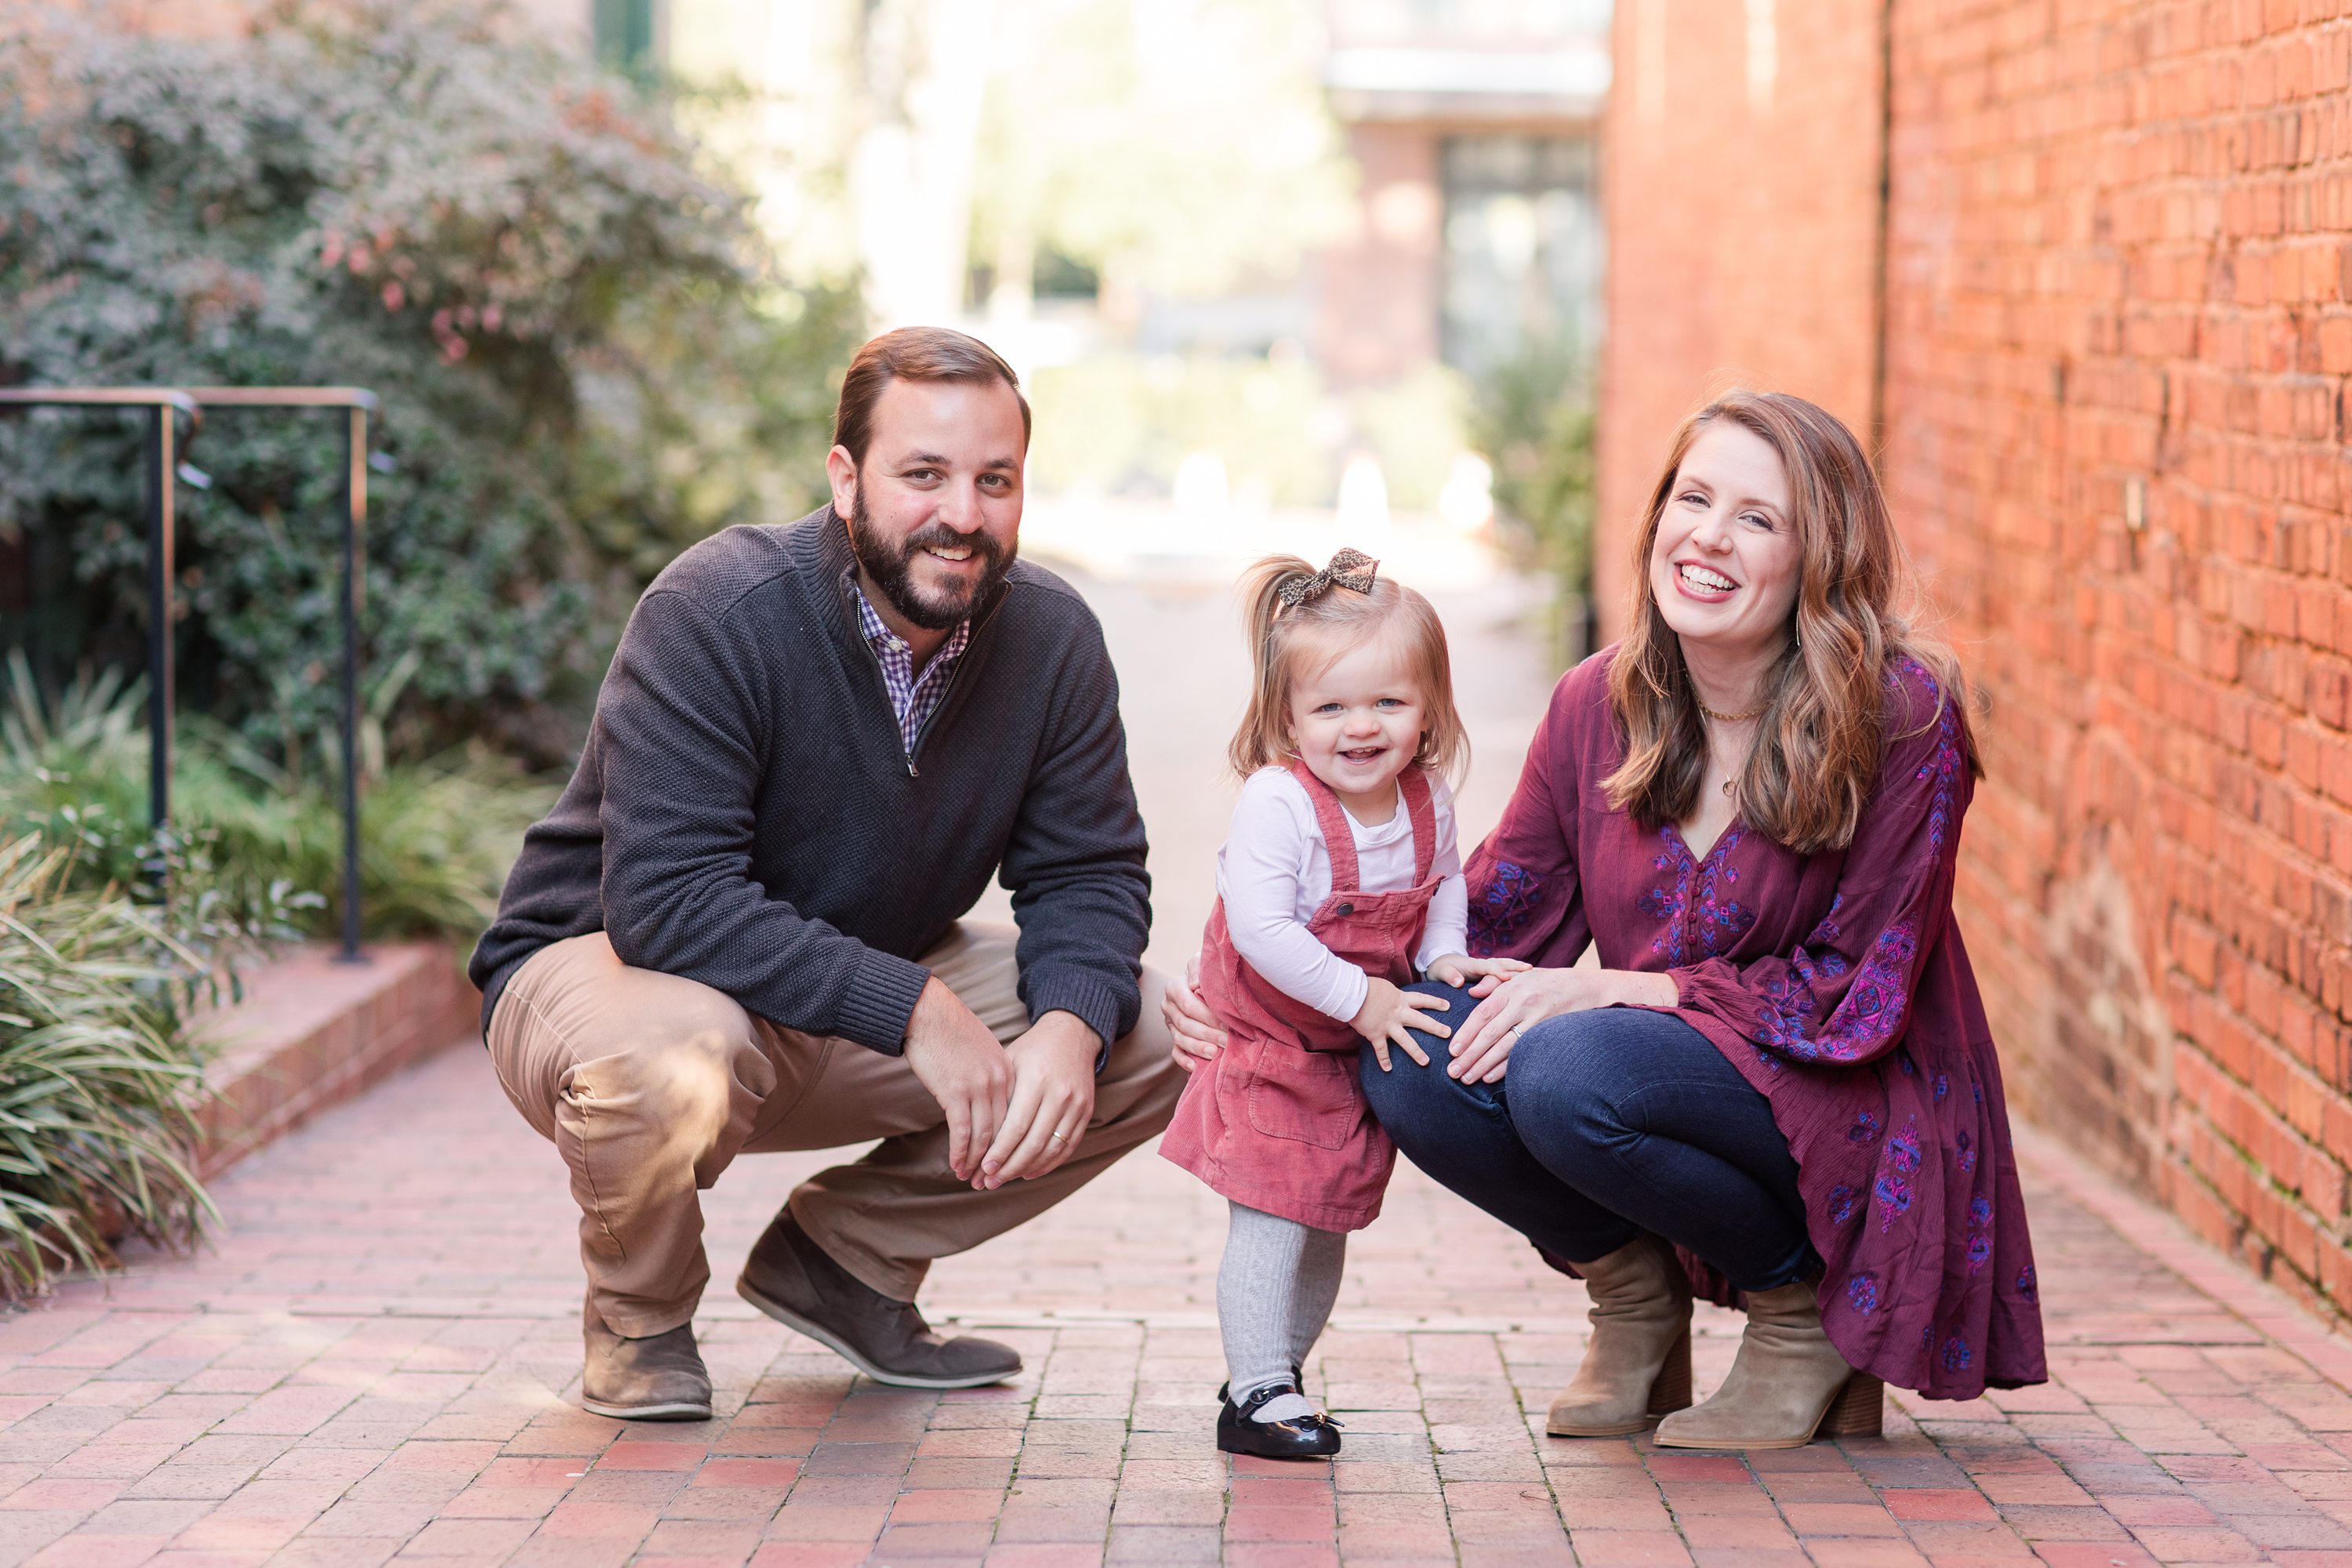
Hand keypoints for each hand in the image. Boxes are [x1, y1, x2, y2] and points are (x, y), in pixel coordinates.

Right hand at [902, 976, 1011, 1181]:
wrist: (927, 1011)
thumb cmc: (948, 1030)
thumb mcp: (980, 1052)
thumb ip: (990, 1075)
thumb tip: (987, 1101)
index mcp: (1009, 1071)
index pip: (1014, 1117)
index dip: (1008, 1144)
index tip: (1002, 1162)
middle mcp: (999, 1081)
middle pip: (1003, 1131)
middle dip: (995, 1160)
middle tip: (988, 1181)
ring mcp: (979, 1087)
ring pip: (984, 1136)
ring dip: (976, 1162)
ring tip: (970, 1179)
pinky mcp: (956, 1091)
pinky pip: (962, 1131)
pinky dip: (960, 1152)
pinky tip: (955, 1165)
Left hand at [979, 1011, 1099, 1188]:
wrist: (1072, 1034)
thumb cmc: (1033, 1049)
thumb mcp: (1010, 1062)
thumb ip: (999, 1095)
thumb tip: (975, 1134)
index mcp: (1036, 1080)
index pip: (1017, 1126)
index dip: (1000, 1151)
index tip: (984, 1167)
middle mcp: (1059, 1094)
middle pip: (1033, 1143)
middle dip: (1009, 1167)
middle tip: (989, 1182)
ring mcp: (1076, 1104)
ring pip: (1051, 1149)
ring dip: (1026, 1169)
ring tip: (1004, 1180)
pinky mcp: (1086, 1112)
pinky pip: (1068, 1146)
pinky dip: (1048, 1163)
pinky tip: (1029, 1172)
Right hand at [1163, 951, 1227, 1073]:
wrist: (1206, 982)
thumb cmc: (1208, 972)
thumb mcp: (1203, 961)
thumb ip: (1198, 966)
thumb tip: (1195, 984)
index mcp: (1174, 987)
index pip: (1188, 1004)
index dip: (1207, 1015)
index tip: (1227, 1023)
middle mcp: (1168, 1006)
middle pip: (1185, 1024)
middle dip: (1207, 1033)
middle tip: (1227, 1041)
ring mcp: (1170, 1023)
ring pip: (1180, 1039)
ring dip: (1198, 1048)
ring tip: (1215, 1054)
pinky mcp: (1174, 1038)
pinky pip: (1175, 1052)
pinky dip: (1184, 1060)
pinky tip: (1196, 1067)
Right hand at [1350, 976, 1450, 1072]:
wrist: (1351, 993)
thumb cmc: (1365, 986)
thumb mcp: (1384, 987)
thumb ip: (1393, 995)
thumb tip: (1396, 997)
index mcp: (1400, 999)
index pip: (1422, 1000)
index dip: (1435, 1003)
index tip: (1448, 1006)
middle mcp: (1397, 1013)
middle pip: (1420, 1021)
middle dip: (1435, 1028)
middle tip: (1448, 1034)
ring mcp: (1387, 1025)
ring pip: (1405, 1040)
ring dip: (1416, 1052)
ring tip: (1426, 1062)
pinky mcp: (1375, 1034)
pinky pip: (1381, 1050)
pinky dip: (1384, 1060)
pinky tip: (1387, 1069)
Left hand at [1423, 952, 1532, 989]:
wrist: (1445, 963)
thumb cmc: (1443, 969)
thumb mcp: (1442, 972)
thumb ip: (1450, 976)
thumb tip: (1458, 982)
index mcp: (1474, 964)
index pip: (1488, 967)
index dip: (1497, 972)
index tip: (1507, 977)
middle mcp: (1487, 965)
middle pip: (1504, 965)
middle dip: (1516, 968)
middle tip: (1530, 970)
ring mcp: (1494, 969)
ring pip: (1510, 968)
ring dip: (1521, 971)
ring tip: (1535, 974)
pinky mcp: (1497, 976)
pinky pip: (1511, 975)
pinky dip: (1521, 976)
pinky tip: (1533, 980)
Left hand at [1448, 967, 1678, 1084]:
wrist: (1591, 987)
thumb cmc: (1552, 982)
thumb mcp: (1523, 976)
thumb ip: (1496, 984)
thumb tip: (1472, 992)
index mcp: (1511, 988)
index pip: (1482, 1012)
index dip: (1466, 1033)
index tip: (1452, 1050)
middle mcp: (1522, 1002)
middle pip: (1489, 1033)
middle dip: (1469, 1054)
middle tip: (1452, 1072)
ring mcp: (1537, 1018)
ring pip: (1504, 1046)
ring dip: (1483, 1064)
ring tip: (1466, 1078)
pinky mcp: (1550, 1031)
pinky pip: (1523, 1052)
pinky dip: (1505, 1067)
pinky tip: (1490, 1077)